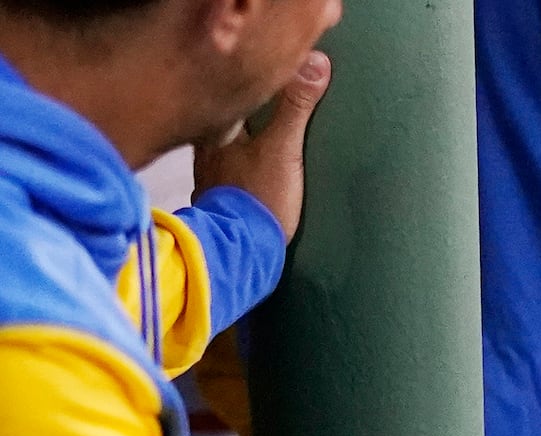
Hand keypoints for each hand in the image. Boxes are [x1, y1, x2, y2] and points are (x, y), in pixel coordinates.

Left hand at [193, 51, 329, 239]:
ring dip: (236, 130)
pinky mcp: (219, 196)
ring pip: (221, 140)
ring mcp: (209, 173)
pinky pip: (226, 165)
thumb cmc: (258, 197)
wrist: (243, 250)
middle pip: (221, 115)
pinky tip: (246, 158)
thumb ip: (296, 108)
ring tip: (253, 118)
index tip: (255, 61)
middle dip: (236, 101)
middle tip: (255, 85)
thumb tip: (317, 62)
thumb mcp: (283, 149)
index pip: (225, 92)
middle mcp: (205, 147)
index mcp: (214, 129)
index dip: (240, 76)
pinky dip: (236, 156)